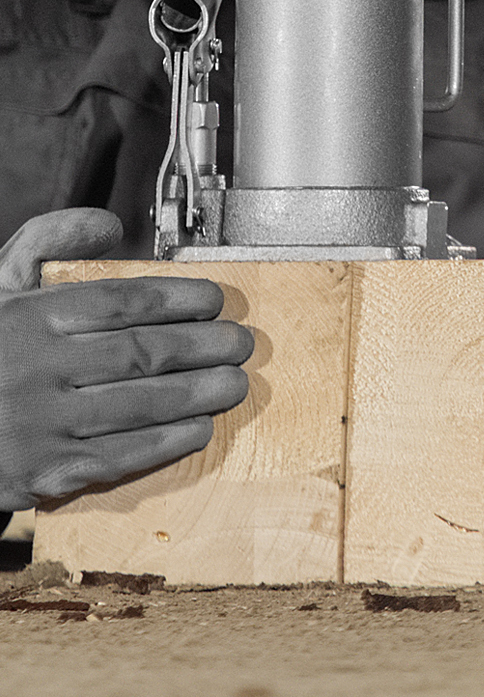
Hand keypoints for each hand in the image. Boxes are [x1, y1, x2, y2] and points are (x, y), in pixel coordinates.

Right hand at [0, 210, 253, 509]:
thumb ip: (47, 243)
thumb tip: (108, 225)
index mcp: (29, 319)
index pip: (123, 302)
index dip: (180, 299)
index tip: (215, 300)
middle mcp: (36, 370)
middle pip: (143, 352)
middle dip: (204, 347)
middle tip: (241, 343)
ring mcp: (40, 424)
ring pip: (140, 403)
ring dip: (199, 393)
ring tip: (235, 382)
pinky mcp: (44, 471)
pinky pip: (120, 455)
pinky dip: (167, 441)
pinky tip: (199, 427)